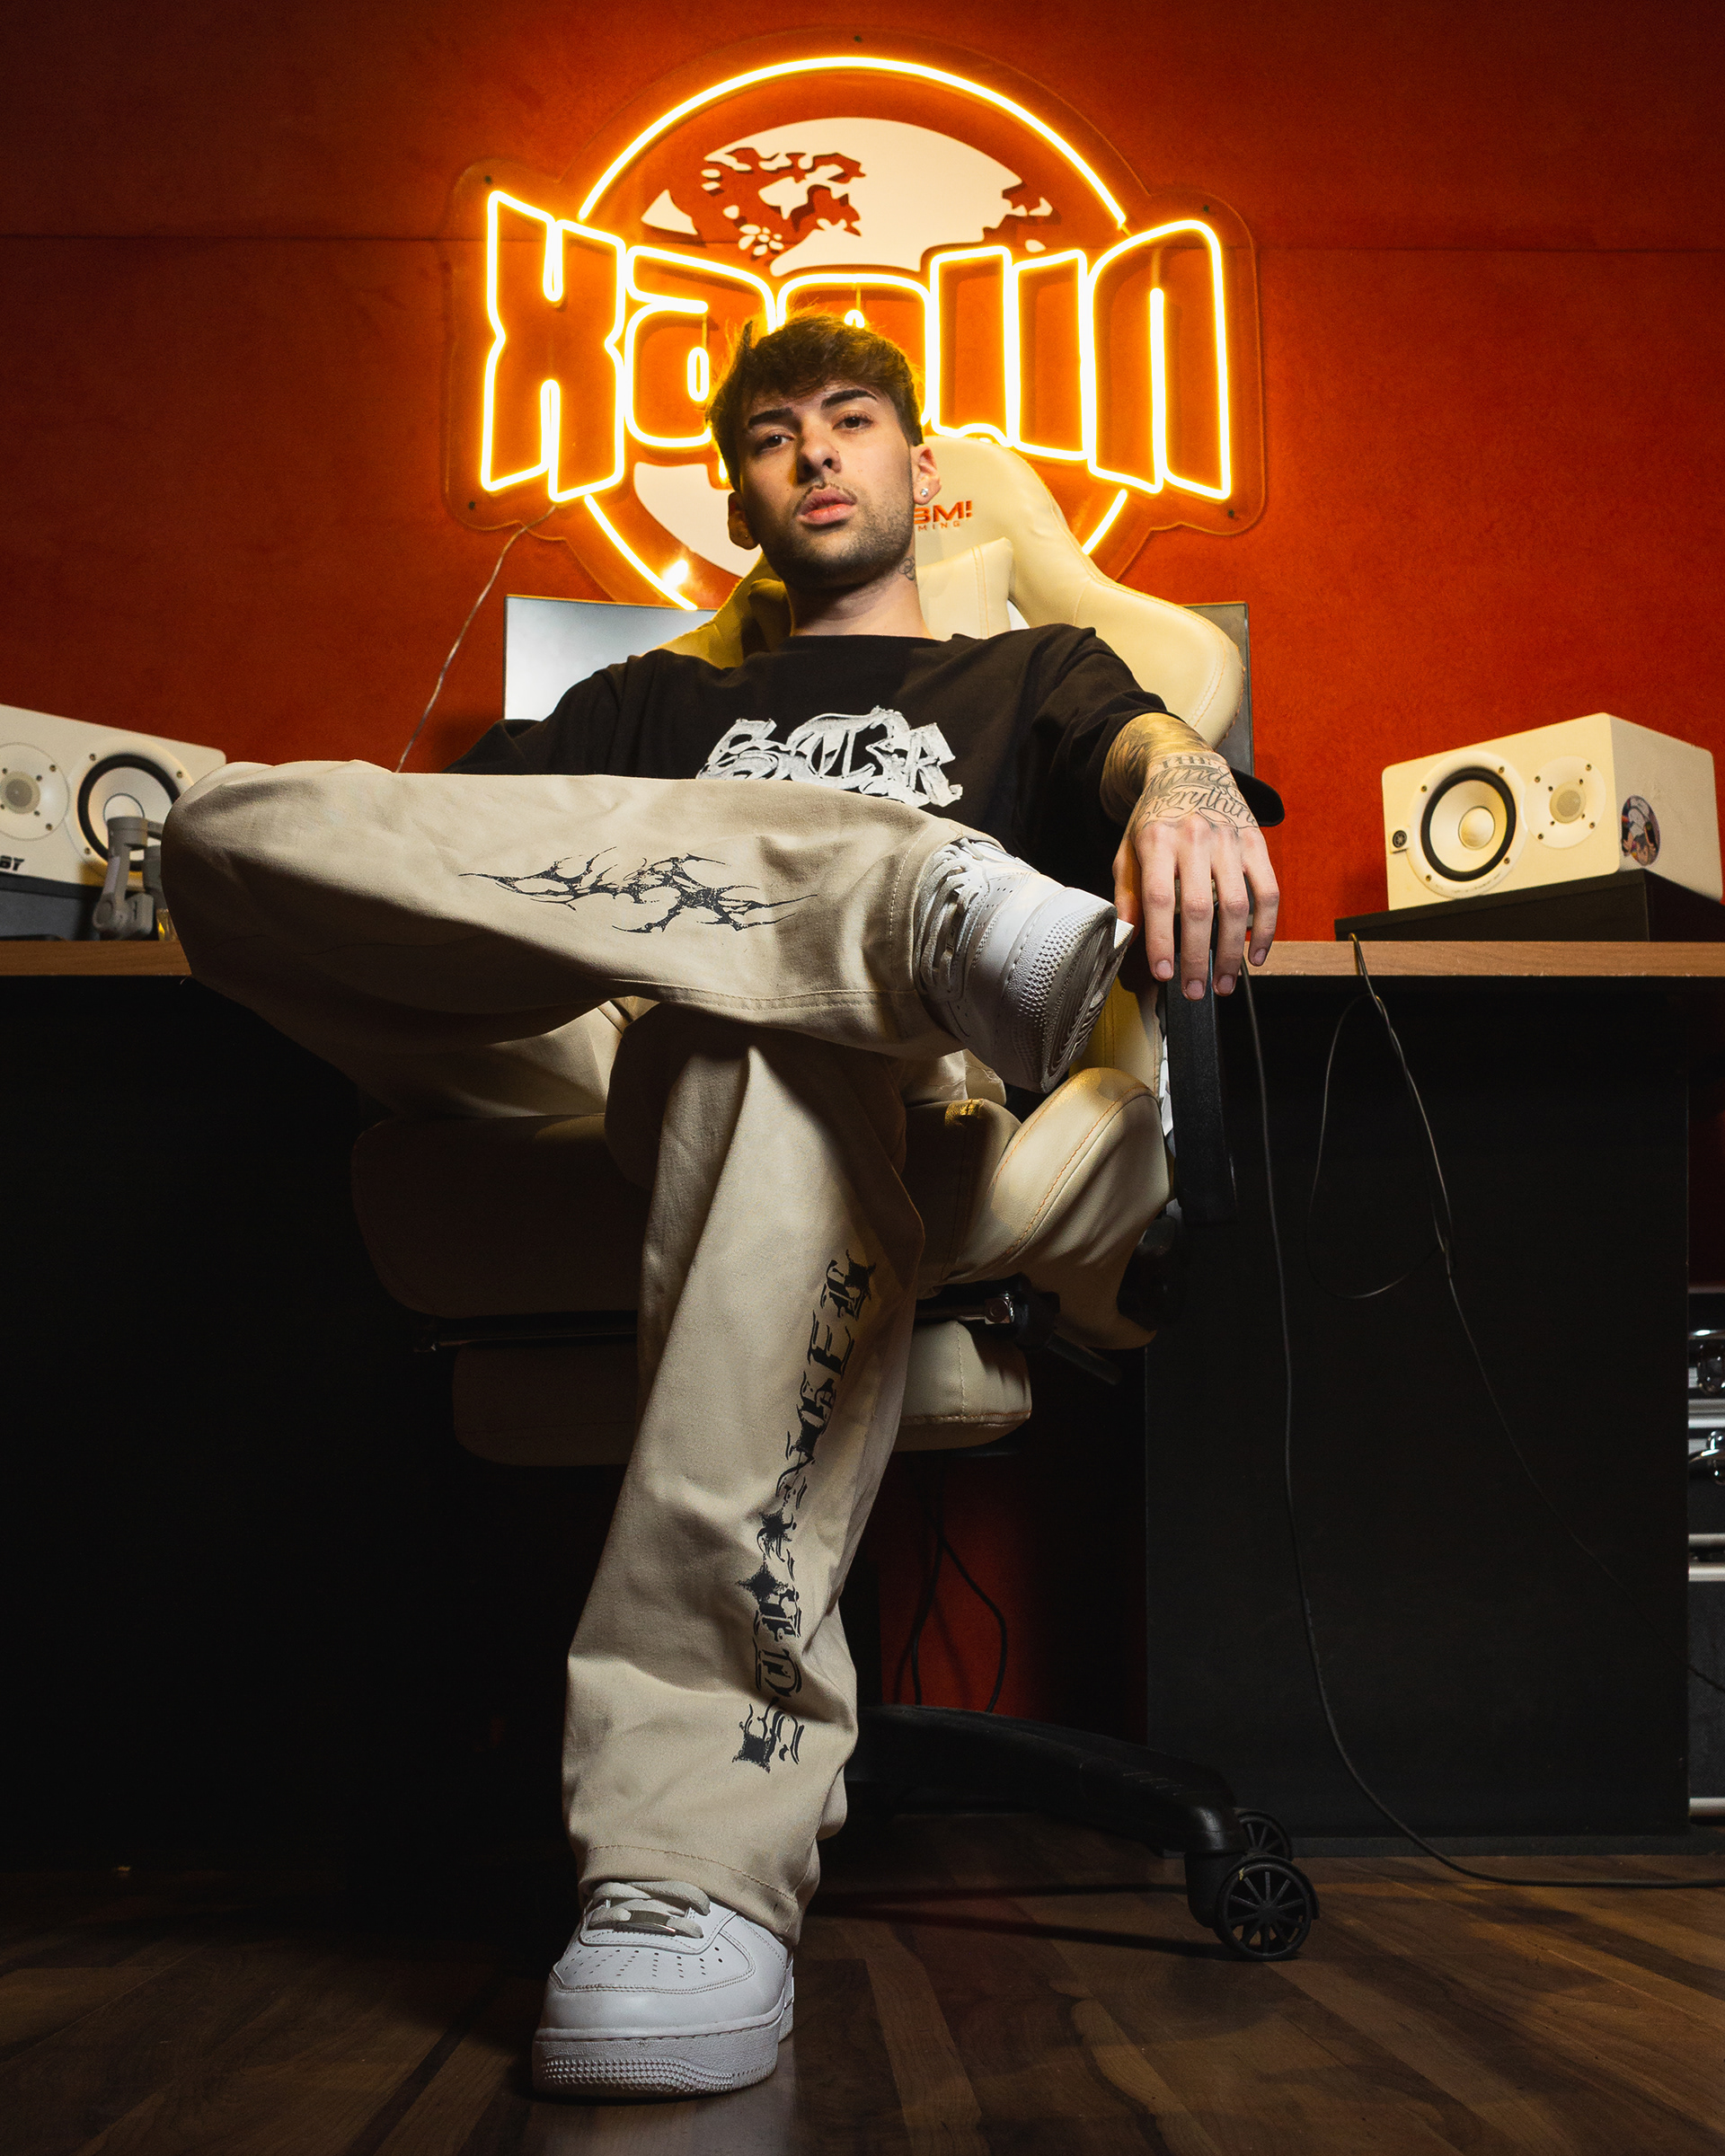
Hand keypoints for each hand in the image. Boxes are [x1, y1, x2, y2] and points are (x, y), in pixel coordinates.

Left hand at [1111, 750, 1279, 997]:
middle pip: (1201, 908)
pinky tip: (1256, 955)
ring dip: (1232, 952)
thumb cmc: (1155, 820)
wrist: (1191, 773)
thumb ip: (1127, 892)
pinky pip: (1268, 892)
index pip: (1160, 898)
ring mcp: (1230, 840)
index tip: (1162, 974)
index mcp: (1158, 840)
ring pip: (1238, 906)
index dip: (1162, 940)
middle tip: (1195, 991)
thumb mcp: (1128, 850)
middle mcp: (1196, 838)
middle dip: (1197, 957)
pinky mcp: (1256, 843)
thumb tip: (1126, 936)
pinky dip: (1265, 929)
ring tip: (1224, 983)